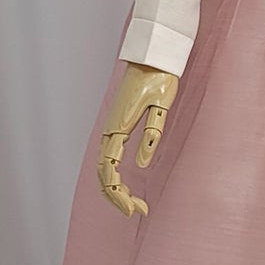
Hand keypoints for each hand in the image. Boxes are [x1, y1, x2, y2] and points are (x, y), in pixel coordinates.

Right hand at [97, 62, 179, 215]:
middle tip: (139, 211)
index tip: (134, 210)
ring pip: (103, 167)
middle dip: (117, 197)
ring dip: (116, 188)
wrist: (152, 53)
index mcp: (117, 127)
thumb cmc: (160, 76)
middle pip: (102, 173)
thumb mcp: (162, 104)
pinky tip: (129, 184)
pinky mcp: (118, 125)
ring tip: (136, 203)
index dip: (118, 194)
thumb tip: (141, 165)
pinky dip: (115, 174)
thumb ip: (152, 133)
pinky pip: (109, 156)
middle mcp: (109, 130)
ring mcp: (111, 128)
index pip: (108, 171)